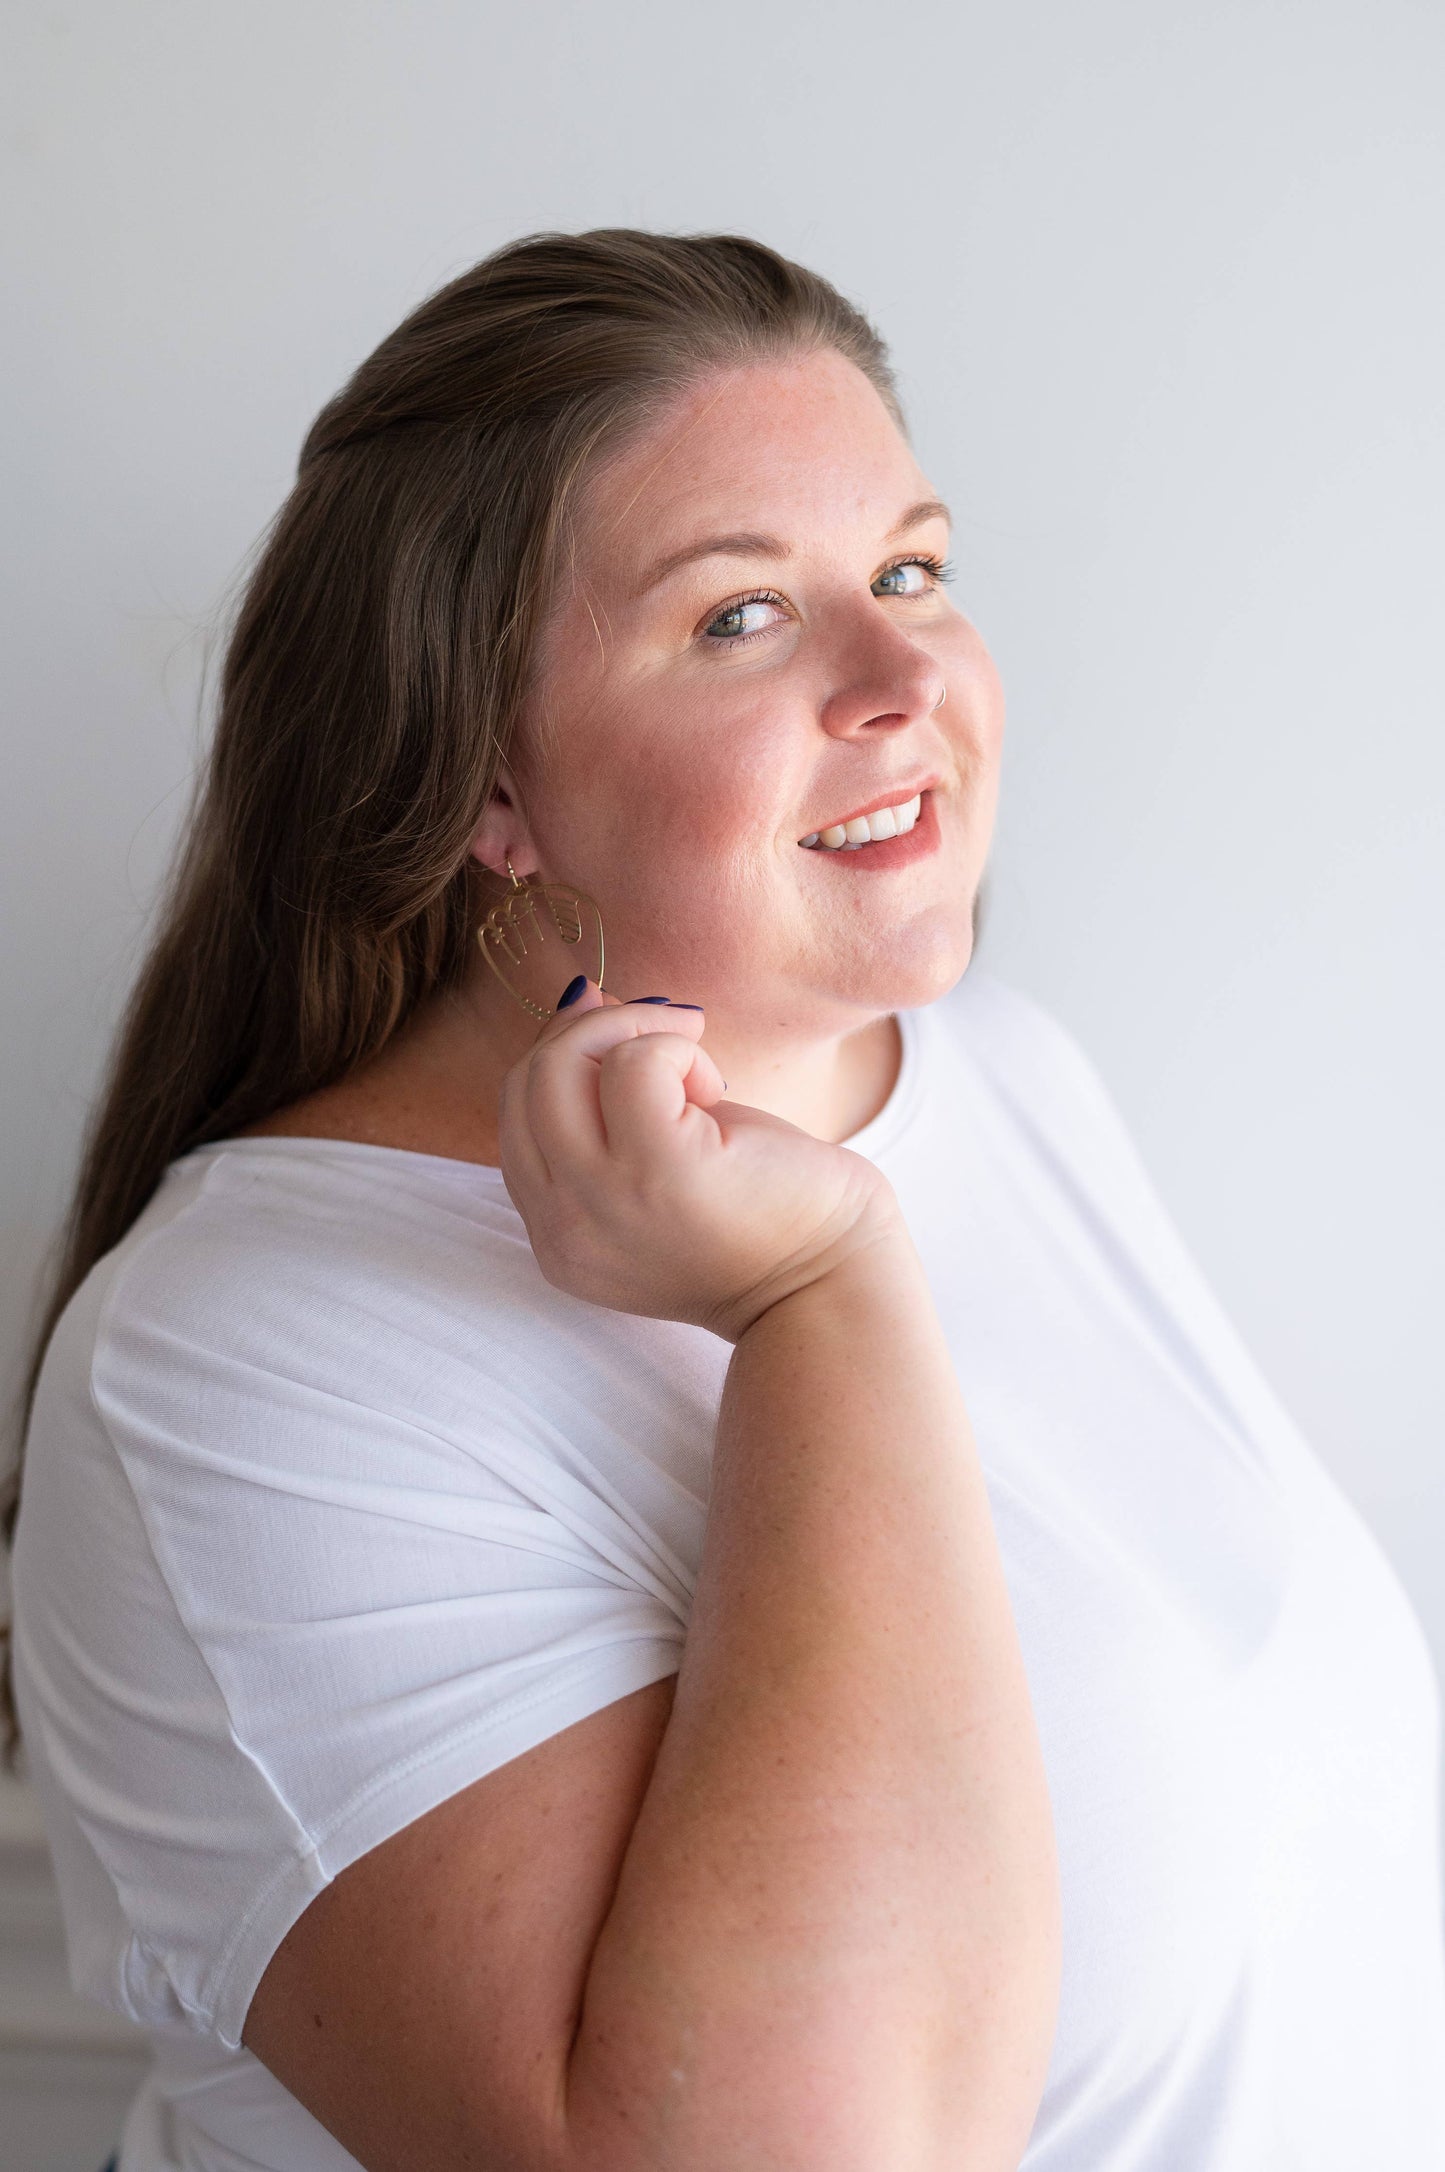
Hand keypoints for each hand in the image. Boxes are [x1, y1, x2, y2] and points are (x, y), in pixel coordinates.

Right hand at [496, 980, 902, 1342]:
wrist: (832, 1285)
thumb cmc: (759, 1217)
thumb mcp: (654, 1167)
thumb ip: (604, 1106)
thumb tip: (582, 999)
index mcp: (557, 1238)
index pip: (517, 1116)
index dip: (563, 1056)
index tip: (627, 1035)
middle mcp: (562, 1230)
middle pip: (527, 1084)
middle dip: (593, 1033)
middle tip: (670, 1035)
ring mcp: (601, 1204)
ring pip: (561, 1067)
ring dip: (635, 1034)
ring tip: (697, 1065)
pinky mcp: (658, 1171)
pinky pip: (634, 1065)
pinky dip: (676, 1048)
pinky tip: (717, 1086)